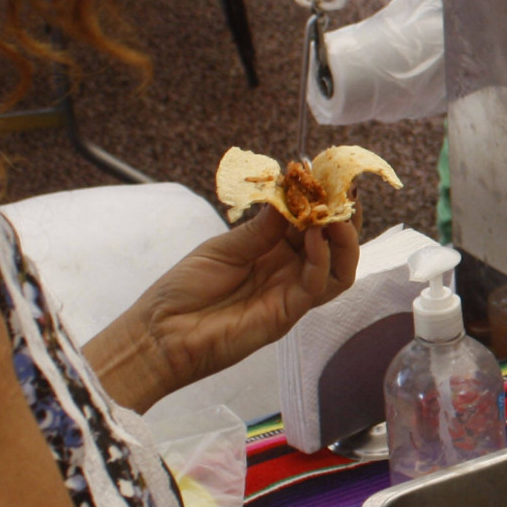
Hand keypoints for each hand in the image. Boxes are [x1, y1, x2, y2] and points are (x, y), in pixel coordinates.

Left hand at [85, 209, 360, 412]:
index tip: (324, 173)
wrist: (162, 333)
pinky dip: (323, 258)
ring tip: (335, 216)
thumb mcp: (222, 248)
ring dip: (344, 240)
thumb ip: (260, 228)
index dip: (321, 199)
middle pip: (335, 245)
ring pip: (340, 269)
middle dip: (344, 217)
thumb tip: (289, 193)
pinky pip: (317, 285)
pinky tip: (315, 236)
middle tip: (342, 192)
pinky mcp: (288, 313)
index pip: (311, 222)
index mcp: (273, 248)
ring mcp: (291, 292)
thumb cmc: (185, 288)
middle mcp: (289, 269)